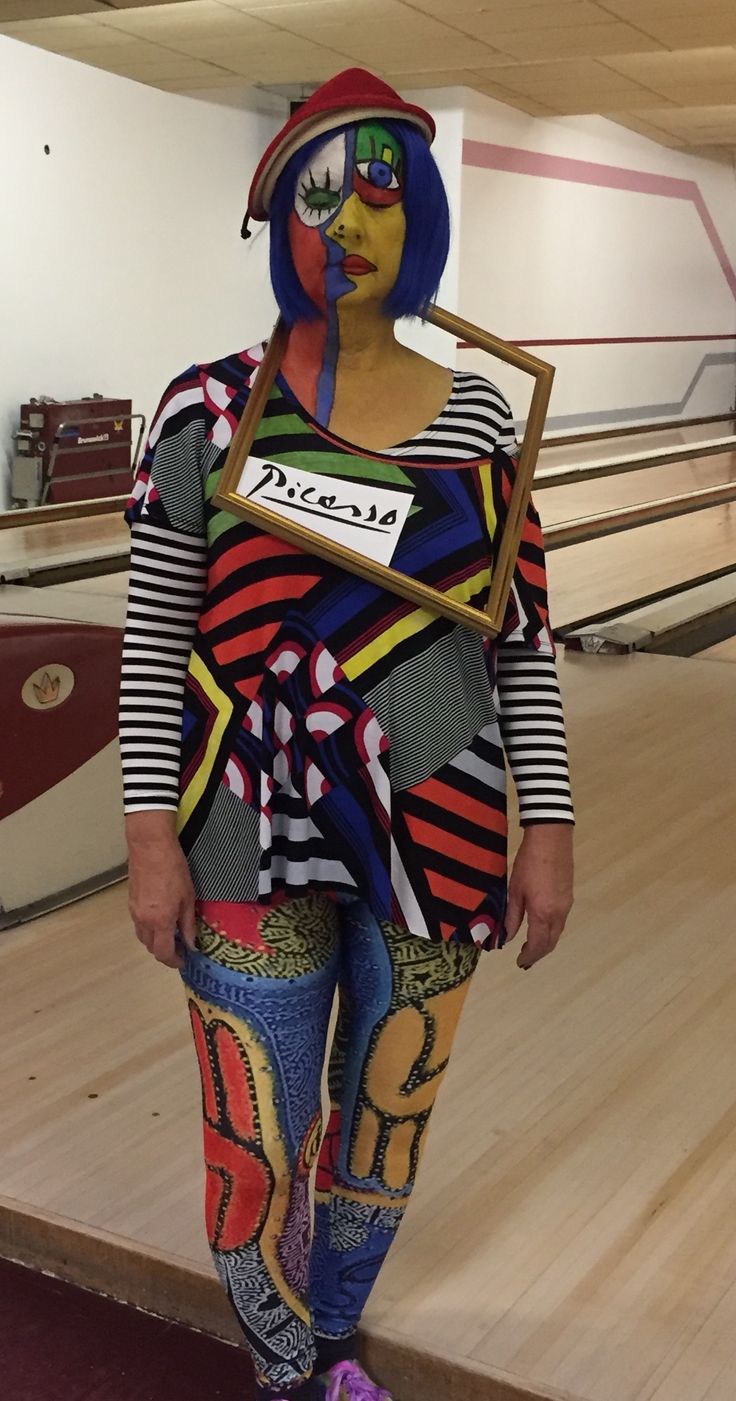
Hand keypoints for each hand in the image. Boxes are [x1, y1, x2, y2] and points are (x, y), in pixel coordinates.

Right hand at [126, 811, 197, 969]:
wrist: (150, 847)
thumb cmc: (174, 869)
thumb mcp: (188, 897)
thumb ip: (188, 924)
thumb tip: (192, 944)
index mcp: (159, 921)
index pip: (163, 953)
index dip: (174, 961)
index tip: (185, 960)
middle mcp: (143, 921)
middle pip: (151, 948)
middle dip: (165, 952)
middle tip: (182, 947)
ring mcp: (134, 912)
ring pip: (143, 937)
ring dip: (156, 941)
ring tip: (172, 933)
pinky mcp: (130, 902)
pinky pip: (139, 924)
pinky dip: (149, 929)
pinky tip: (161, 919)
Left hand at [504, 824, 573, 970]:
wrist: (551, 838)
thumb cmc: (529, 863)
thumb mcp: (515, 890)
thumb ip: (512, 917)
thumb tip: (508, 937)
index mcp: (543, 913)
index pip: (538, 945)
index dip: (529, 956)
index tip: (520, 963)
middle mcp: (559, 913)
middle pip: (551, 942)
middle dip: (538, 953)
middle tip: (525, 960)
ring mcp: (567, 905)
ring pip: (557, 932)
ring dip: (545, 942)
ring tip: (532, 947)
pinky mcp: (569, 896)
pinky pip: (560, 921)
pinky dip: (551, 930)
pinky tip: (541, 927)